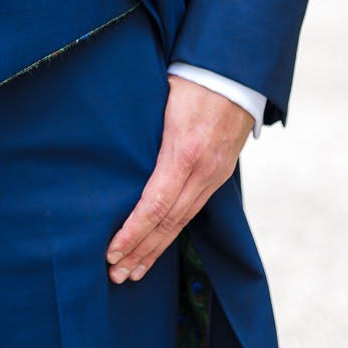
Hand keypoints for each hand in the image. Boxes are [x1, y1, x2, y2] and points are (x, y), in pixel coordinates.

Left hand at [106, 75, 252, 284]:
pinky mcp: (220, 175)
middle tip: (116, 275)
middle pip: (169, 223)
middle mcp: (203, 171)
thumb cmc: (193, 75)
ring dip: (157, 249)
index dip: (133, 232)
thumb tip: (109, 139)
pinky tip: (159, 244)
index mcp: (185, 150)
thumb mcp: (162, 92)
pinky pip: (194, 210)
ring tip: (134, 272)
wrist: (238, 71)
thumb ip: (142, 122)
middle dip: (141, 251)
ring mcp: (214, 175)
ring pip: (183, 222)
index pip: (156, 204)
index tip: (112, 251)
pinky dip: (174, 232)